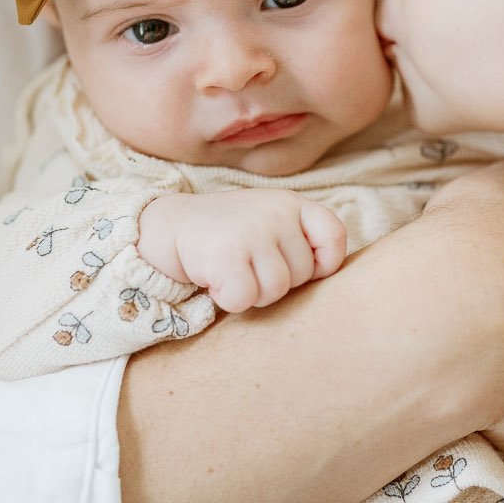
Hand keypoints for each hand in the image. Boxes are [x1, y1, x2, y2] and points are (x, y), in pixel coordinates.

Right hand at [136, 191, 347, 311]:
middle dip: (275, 283)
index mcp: (292, 203)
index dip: (323, 263)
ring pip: (275, 291)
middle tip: (246, 265)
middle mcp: (276, 212)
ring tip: (231, 271)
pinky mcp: (225, 255)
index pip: (334, 237)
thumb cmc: (227, 234)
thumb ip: (301, 242)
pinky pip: (244, 299)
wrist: (169, 226)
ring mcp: (251, 232)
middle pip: (301, 275)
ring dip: (251, 293)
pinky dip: (228, 299)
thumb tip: (334, 284)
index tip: (299, 267)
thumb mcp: (270, 224)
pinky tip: (215, 279)